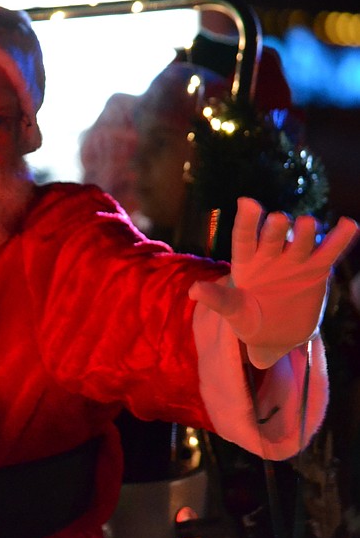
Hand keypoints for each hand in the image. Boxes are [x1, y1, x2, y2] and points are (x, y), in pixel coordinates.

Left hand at [189, 197, 358, 367]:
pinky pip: (329, 252)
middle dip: (276, 228)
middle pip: (273, 236)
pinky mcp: (317, 269)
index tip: (247, 202)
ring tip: (307, 225)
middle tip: (279, 220)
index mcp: (245, 261)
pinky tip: (349, 225)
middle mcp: (270, 254)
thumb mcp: (233, 312)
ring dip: (306, 232)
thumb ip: (218, 300)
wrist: (277, 335)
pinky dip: (340, 239)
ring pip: (302, 240)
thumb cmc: (248, 320)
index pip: (244, 238)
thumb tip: (194, 290)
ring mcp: (294, 259)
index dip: (246, 221)